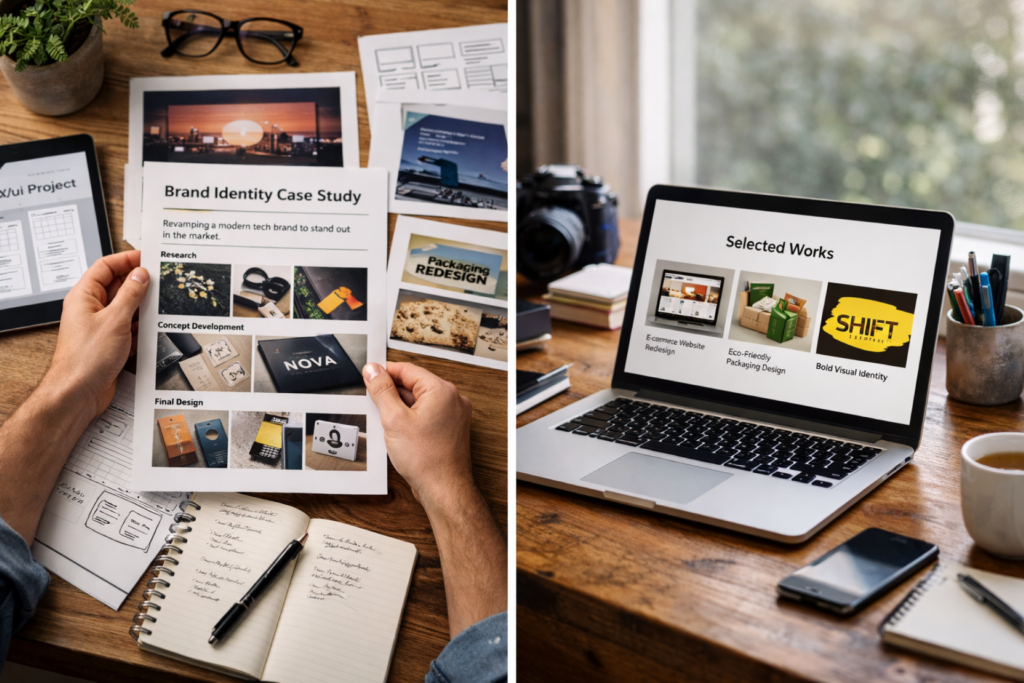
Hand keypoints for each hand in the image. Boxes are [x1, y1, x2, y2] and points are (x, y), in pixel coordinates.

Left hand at [45, 251, 149, 418]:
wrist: (77, 393)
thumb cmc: (84, 359)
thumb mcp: (114, 320)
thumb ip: (131, 295)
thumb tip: (141, 275)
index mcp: (84, 296)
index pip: (105, 267)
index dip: (126, 259)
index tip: (147, 258)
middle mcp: (91, 309)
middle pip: (118, 286)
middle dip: (139, 283)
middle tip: (160, 280)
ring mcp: (101, 326)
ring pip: (126, 308)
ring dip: (142, 307)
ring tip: (160, 304)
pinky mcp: (110, 343)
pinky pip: (130, 327)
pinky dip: (142, 327)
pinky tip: (152, 328)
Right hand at [362, 362, 473, 508]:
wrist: (444, 489)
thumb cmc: (425, 459)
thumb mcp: (394, 419)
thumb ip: (382, 391)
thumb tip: (373, 370)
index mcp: (441, 391)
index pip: (408, 369)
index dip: (385, 372)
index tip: (368, 375)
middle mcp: (452, 399)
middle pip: (415, 384)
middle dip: (392, 392)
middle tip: (372, 402)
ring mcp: (454, 414)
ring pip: (420, 400)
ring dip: (401, 407)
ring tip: (386, 421)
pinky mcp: (450, 428)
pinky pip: (427, 414)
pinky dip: (411, 418)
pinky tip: (398, 431)